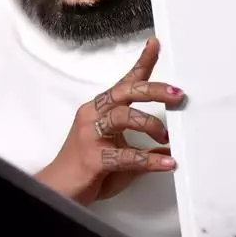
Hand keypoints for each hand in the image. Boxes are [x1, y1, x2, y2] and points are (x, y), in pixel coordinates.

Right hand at [37, 37, 185, 204]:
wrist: (58, 192)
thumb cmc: (87, 170)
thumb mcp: (120, 155)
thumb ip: (143, 148)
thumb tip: (169, 146)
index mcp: (100, 109)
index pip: (125, 82)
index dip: (142, 63)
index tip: (156, 44)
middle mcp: (93, 116)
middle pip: (126, 92)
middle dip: (154, 90)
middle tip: (177, 94)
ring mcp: (91, 135)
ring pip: (123, 116)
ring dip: (150, 124)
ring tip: (166, 137)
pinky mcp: (92, 157)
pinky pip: (126, 155)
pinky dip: (149, 159)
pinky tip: (165, 162)